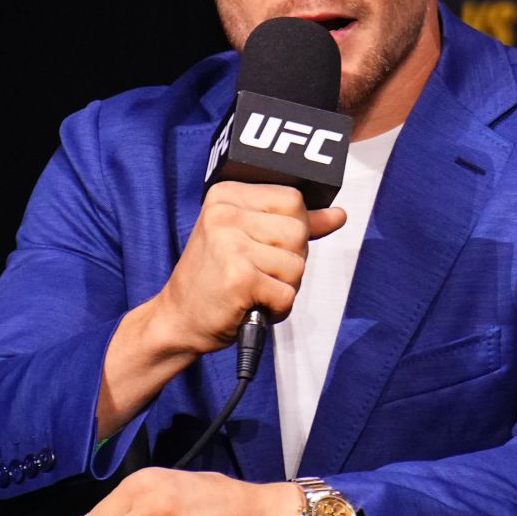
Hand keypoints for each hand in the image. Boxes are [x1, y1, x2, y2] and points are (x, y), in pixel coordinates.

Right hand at [153, 182, 345, 354]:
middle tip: (257, 271)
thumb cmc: (214, 279)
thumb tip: (338, 214)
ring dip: (284, 286)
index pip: (292, 198)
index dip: (293, 228)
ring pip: (297, 264)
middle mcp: (224, 215)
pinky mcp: (239, 279)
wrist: (178, 320)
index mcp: (226, 195)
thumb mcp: (248, 238)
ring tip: (253, 288)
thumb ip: (294, 223)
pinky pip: (287, 294)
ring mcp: (230, 246)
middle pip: (299, 230)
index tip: (267, 245)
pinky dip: (277, 308)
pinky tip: (253, 305)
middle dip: (290, 260)